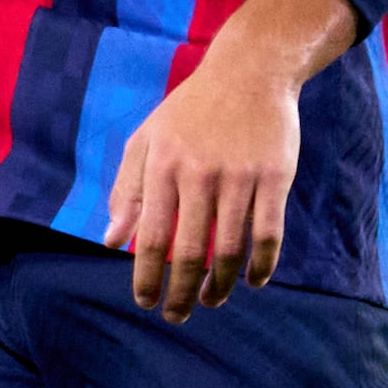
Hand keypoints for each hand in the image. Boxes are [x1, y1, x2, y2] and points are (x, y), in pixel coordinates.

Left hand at [103, 52, 301, 313]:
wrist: (250, 71)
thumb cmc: (190, 110)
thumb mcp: (146, 139)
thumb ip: (127, 190)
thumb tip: (111, 242)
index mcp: (163, 165)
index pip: (151, 237)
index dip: (147, 277)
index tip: (145, 303)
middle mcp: (199, 173)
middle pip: (189, 252)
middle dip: (180, 293)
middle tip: (176, 316)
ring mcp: (239, 175)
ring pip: (230, 250)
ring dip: (220, 286)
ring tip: (212, 301)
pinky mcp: (275, 176)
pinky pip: (268, 234)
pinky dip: (261, 266)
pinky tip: (252, 281)